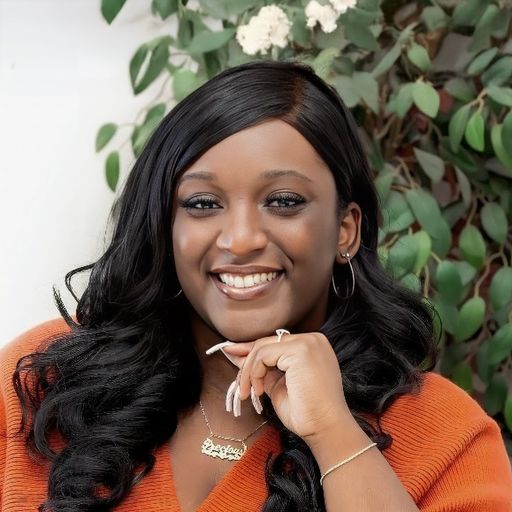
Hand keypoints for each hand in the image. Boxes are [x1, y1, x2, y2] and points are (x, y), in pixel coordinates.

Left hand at [220, 331, 351, 441]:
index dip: (251, 352)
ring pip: (262, 348)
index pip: (274, 343)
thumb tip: (234, 353)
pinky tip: (259, 391)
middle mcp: (312, 339)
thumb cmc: (306, 412)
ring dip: (249, 372)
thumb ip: (260, 368)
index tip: (231, 355)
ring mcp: (308, 343)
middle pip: (266, 343)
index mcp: (311, 345)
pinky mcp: (301, 350)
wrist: (325, 429)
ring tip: (249, 393)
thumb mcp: (278, 384)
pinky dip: (255, 373)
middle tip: (240, 386)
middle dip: (246, 363)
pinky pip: (264, 355)